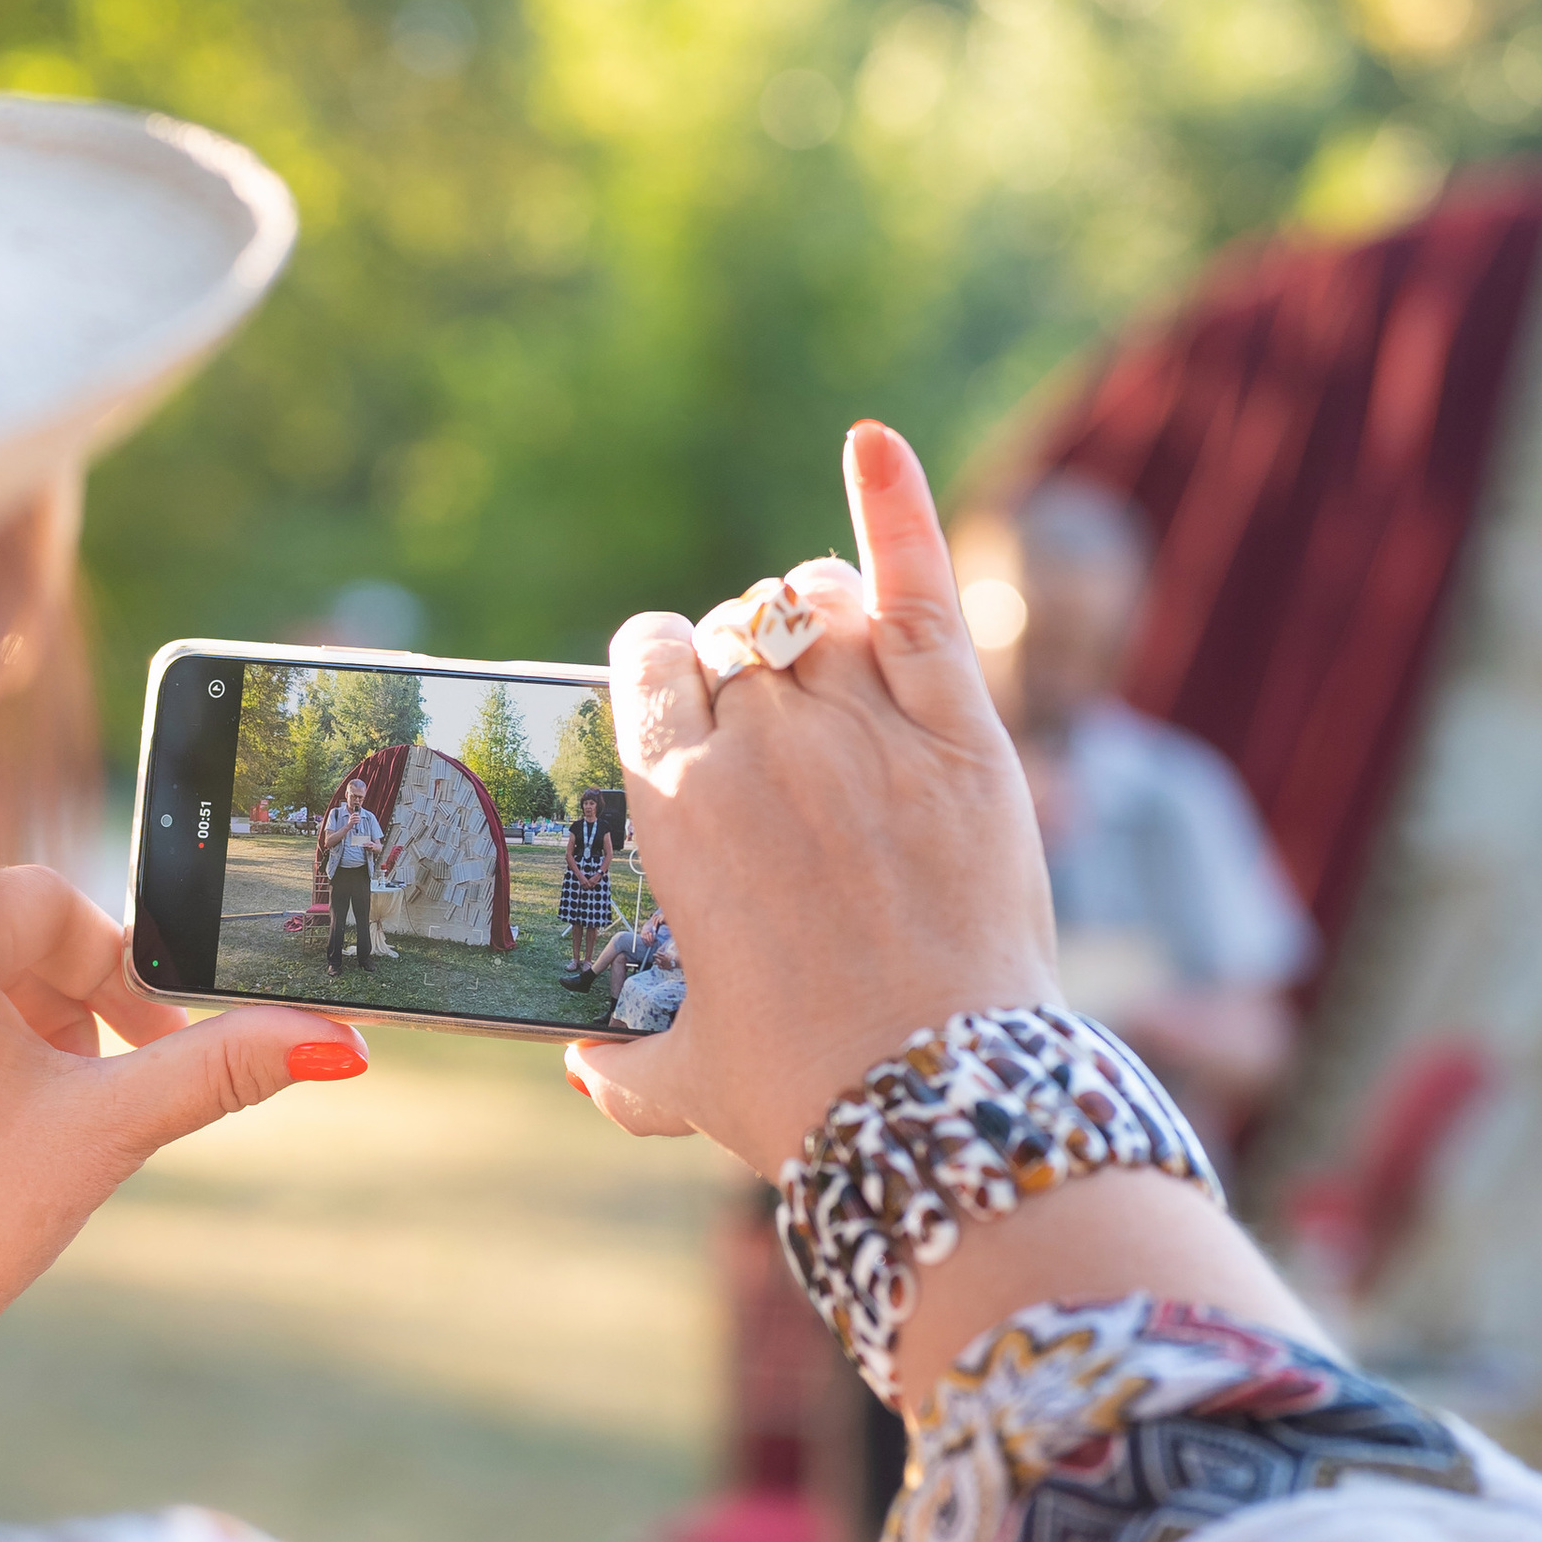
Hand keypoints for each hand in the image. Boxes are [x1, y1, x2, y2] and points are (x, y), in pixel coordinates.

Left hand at [0, 864, 361, 1388]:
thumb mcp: (103, 1127)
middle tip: (102, 1088)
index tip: (152, 1042)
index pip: (51, 901)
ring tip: (40, 1123)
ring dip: (33, 1039)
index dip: (119, 969)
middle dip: (79, 1012)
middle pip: (12, 938)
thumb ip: (220, 1069)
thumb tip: (338, 1040)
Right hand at [573, 423, 1313, 1386]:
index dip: (668, 668)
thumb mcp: (692, 1080)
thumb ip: (624, 1062)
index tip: (686, 694)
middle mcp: (760, 739)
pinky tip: (873, 441)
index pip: (650, 662)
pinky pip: (922, 587)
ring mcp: (865, 721)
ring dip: (816, 610)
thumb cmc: (806, 1092)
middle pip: (739, 634)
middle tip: (780, 717)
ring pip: (821, 603)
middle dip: (748, 657)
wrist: (943, 1100)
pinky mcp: (962, 725)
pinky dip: (897, 506)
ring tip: (836, 643)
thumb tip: (579, 1066)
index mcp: (676, 800)